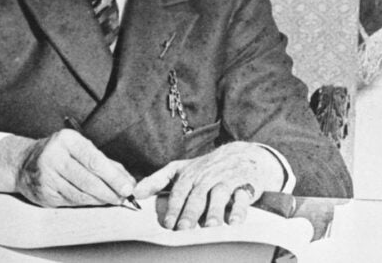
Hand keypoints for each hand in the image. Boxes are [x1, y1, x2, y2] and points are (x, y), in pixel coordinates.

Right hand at [0, 130, 135, 207]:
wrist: (23, 164)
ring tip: (112, 200)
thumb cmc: (59, 154)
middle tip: (123, 197)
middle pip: (88, 179)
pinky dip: (86, 203)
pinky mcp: (44, 193)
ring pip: (80, 194)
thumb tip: (128, 179)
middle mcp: (54, 156)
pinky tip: (95, 201)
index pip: (94, 160)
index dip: (113, 176)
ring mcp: (47, 176)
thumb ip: (105, 163)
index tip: (128, 186)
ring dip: (100, 199)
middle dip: (109, 191)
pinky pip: (71, 201)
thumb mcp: (79, 149)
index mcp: (66, 140)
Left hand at [133, 141, 283, 229]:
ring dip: (214, 211)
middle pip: (198, 195)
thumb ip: (158, 180)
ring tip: (209, 226)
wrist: (244, 154)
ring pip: (219, 195)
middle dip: (190, 212)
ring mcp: (226, 180)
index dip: (174, 207)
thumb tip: (135, 192)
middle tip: (183, 228)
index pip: (180, 192)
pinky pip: (242, 198)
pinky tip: (234, 221)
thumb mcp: (182, 169)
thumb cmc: (207, 166)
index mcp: (191, 175)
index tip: (168, 223)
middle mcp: (207, 177)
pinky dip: (239, 210)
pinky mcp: (245, 186)